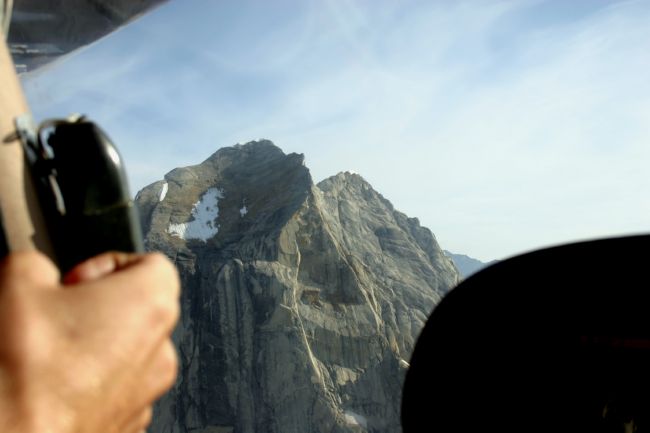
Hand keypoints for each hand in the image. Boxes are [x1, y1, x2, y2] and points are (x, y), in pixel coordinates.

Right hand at [0, 250, 179, 432]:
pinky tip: (54, 383)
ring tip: (50, 353)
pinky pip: (116, 388)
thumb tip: (37, 270)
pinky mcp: (128, 421)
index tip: (75, 281)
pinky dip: (90, 382)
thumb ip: (38, 262)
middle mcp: (160, 349)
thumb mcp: (18, 282)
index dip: (104, 265)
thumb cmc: (25, 372)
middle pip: (140, 310)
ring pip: (127, 352)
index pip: (151, 263)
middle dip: (98, 307)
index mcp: (151, 304)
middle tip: (57, 314)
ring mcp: (147, 391)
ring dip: (94, 347)